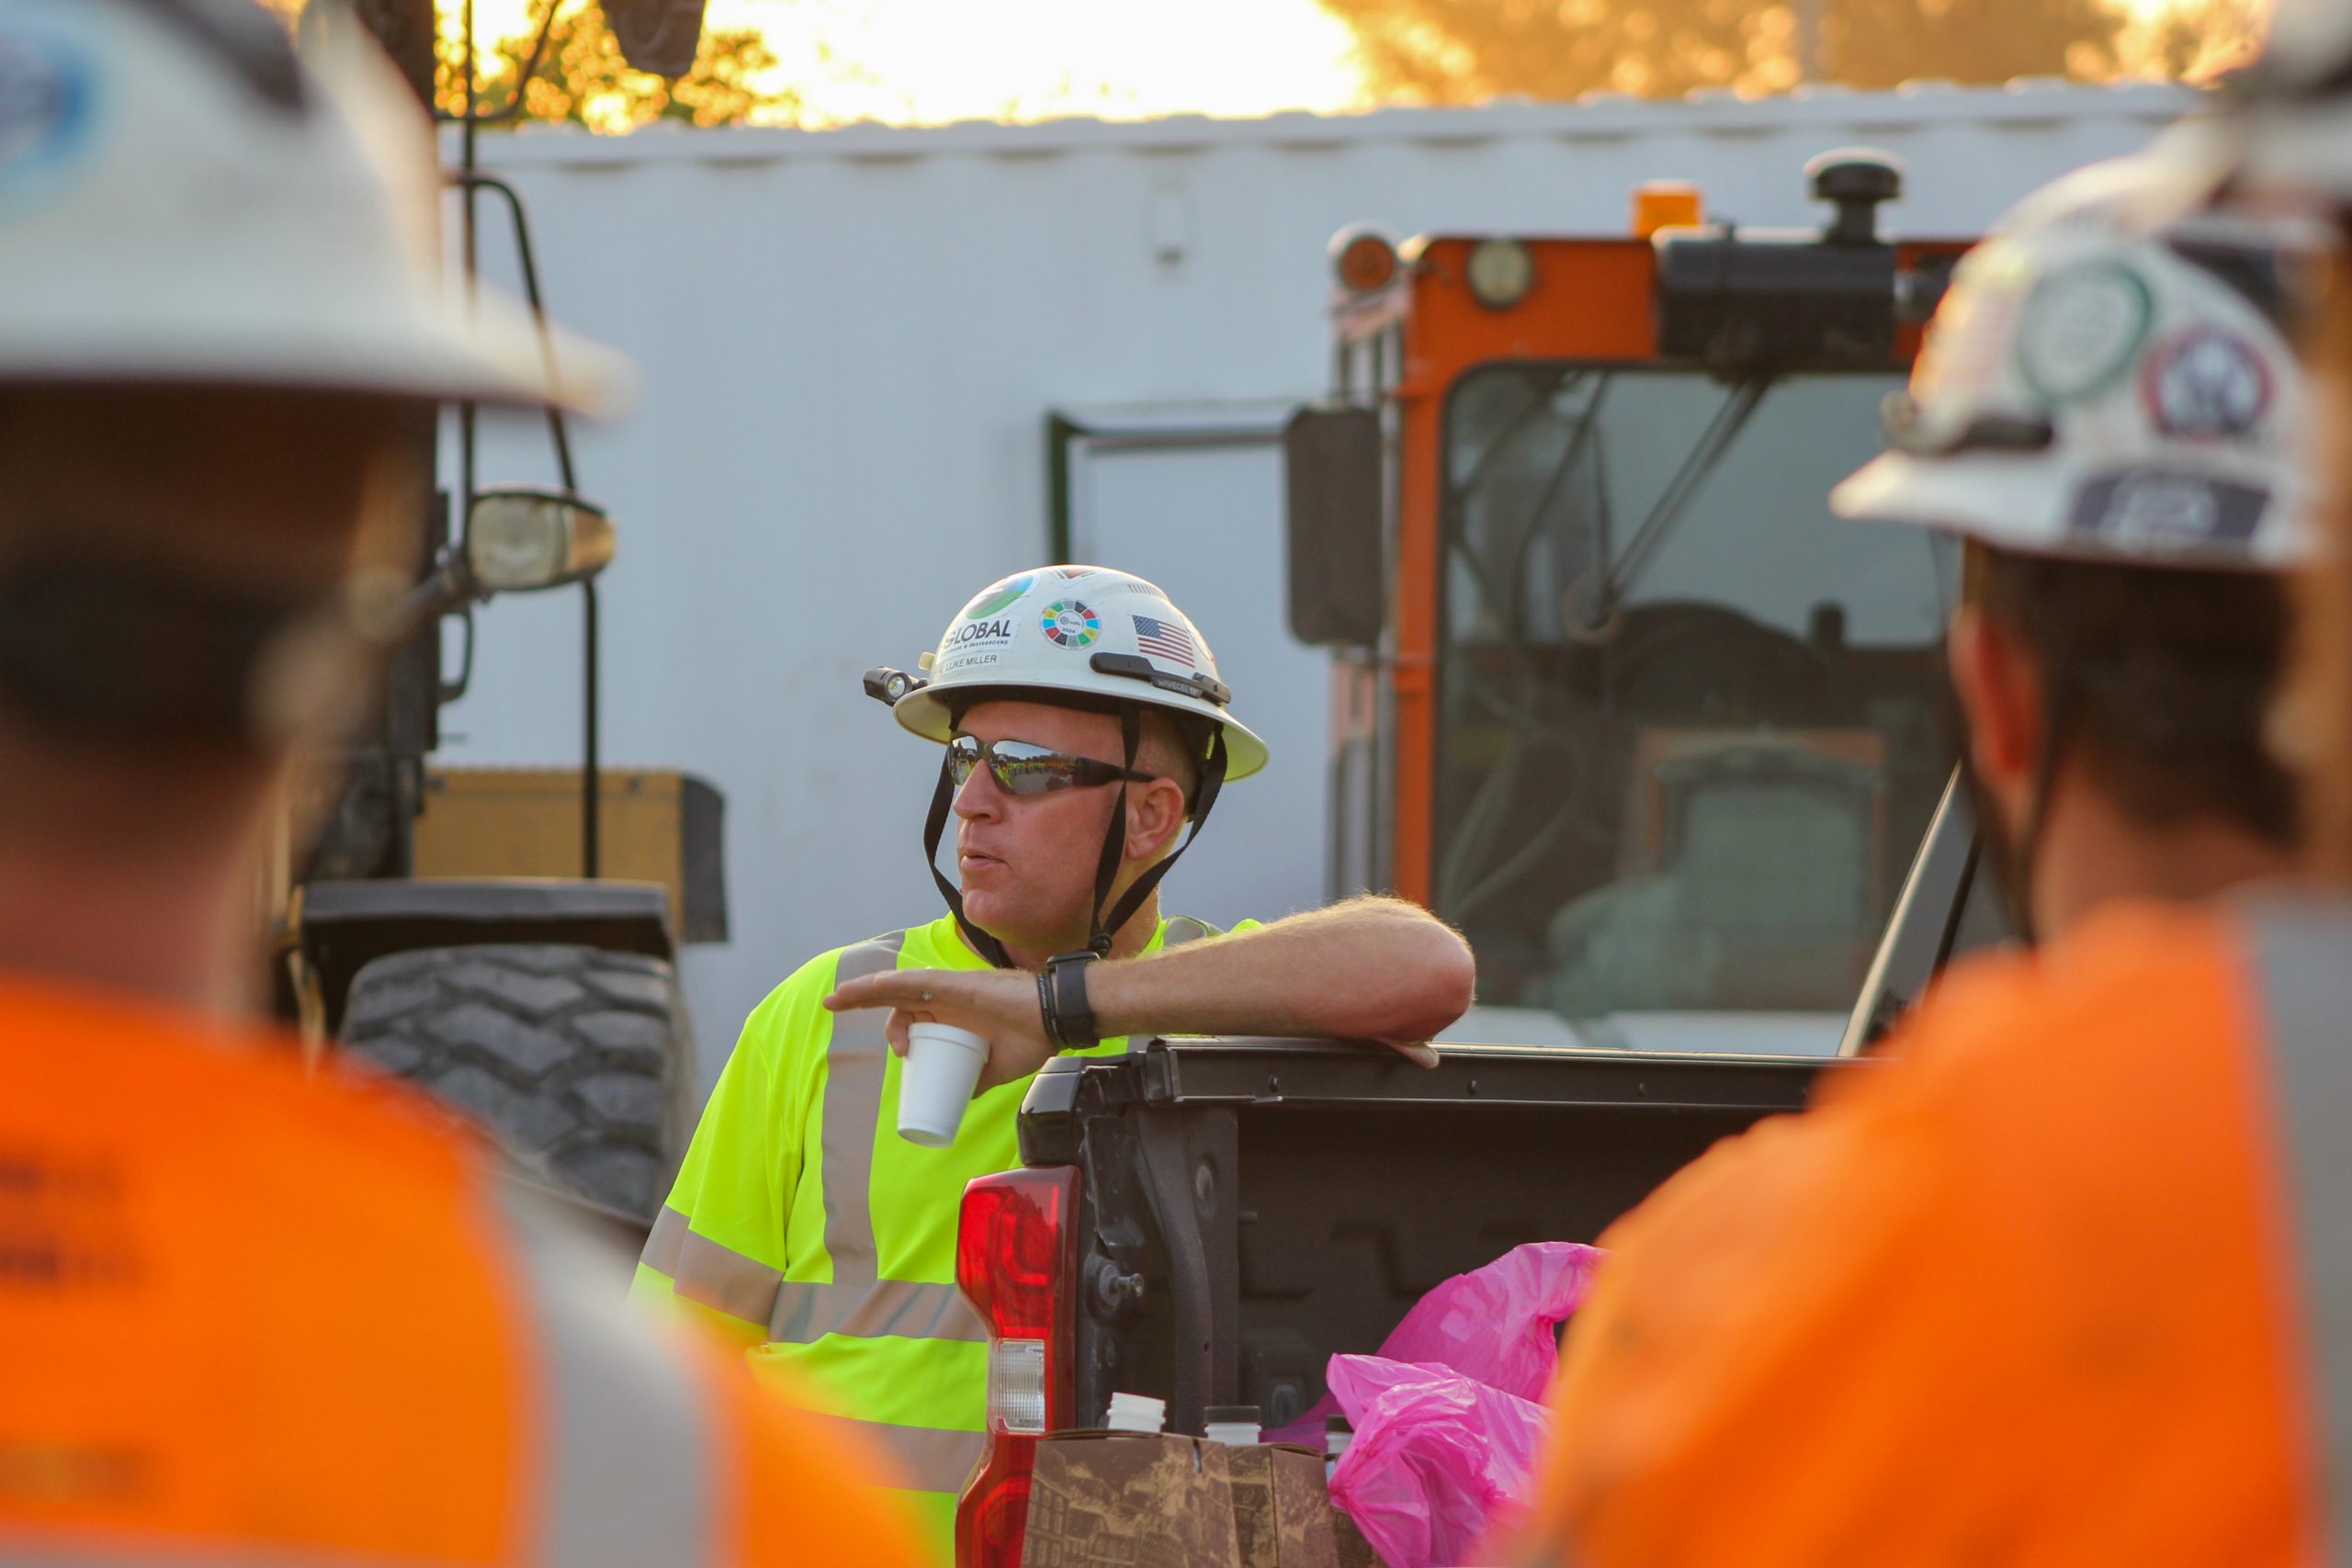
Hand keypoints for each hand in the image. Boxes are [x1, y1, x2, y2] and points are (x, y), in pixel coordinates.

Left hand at [821, 966, 1055, 1096]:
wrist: (1054, 1021)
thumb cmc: (1029, 1039)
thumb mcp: (993, 1069)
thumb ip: (974, 1078)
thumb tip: (960, 1097)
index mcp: (953, 1013)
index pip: (912, 1013)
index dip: (894, 1028)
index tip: (898, 1055)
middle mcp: (947, 996)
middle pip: (899, 1002)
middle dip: (877, 1016)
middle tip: (872, 1036)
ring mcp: (950, 988)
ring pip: (900, 990)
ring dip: (872, 1000)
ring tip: (858, 1014)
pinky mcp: (956, 983)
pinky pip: (918, 981)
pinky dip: (892, 984)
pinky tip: (871, 987)